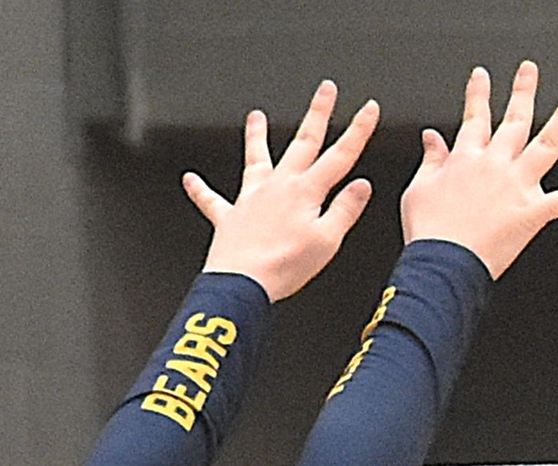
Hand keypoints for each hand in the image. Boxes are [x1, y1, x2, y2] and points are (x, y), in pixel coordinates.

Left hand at [183, 79, 376, 300]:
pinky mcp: (229, 218)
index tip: (367, 108)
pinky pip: (211, 200)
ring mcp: (251, 199)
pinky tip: (189, 179)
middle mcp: (278, 187)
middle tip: (325, 90)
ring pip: (256, 159)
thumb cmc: (284, 266)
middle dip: (317, 114)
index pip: (340, 156)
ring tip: (255, 117)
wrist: (242, 282)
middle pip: (302, 143)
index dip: (357, 130)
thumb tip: (361, 186)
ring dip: (255, 136)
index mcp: (305, 192)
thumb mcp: (327, 240)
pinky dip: (200, 190)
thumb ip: (345, 209)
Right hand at [401, 62, 557, 277]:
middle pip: (514, 120)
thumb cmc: (429, 232)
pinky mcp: (534, 212)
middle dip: (522, 92)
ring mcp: (518, 186)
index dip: (479, 95)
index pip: (475, 117)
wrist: (443, 262)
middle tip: (529, 71)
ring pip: (546, 144)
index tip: (482, 76)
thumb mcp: (419, 189)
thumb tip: (431, 137)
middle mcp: (495, 165)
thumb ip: (431, 160)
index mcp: (466, 158)